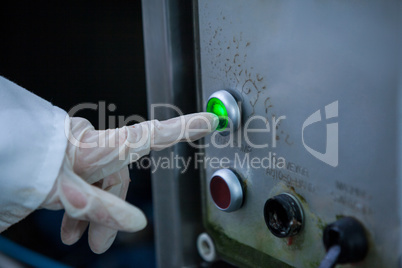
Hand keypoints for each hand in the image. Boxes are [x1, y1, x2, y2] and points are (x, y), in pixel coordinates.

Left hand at [41, 112, 217, 252]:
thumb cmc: (24, 162)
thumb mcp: (65, 192)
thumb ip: (101, 206)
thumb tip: (135, 223)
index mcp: (100, 145)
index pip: (152, 133)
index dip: (184, 128)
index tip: (210, 119)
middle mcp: (95, 146)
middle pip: (119, 179)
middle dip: (110, 213)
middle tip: (99, 245)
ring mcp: (82, 155)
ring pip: (99, 186)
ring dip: (92, 215)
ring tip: (77, 240)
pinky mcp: (69, 163)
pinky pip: (83, 185)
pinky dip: (79, 208)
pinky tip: (68, 227)